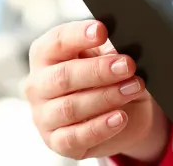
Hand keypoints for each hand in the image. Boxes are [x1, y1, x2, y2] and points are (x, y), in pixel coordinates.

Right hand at [25, 20, 169, 160]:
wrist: (123, 113)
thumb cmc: (107, 77)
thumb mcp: (109, 56)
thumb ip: (109, 49)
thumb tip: (119, 48)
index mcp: (46, 55)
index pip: (56, 41)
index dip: (79, 35)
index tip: (102, 31)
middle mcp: (38, 85)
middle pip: (63, 76)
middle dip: (99, 70)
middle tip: (128, 65)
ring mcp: (44, 116)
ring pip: (71, 107)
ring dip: (107, 97)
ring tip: (133, 88)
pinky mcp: (57, 142)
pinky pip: (76, 137)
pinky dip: (101, 127)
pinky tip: (120, 117)